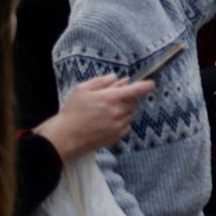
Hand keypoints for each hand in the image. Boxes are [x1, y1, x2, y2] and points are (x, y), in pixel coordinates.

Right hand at [37, 74, 155, 158]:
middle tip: (114, 98)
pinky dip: (122, 121)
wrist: (64, 137)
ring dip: (124, 109)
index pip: (138, 90)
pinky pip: (127, 125)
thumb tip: (119, 79)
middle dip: (129, 97)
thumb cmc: (72, 112)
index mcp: (112, 98)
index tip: (150, 83)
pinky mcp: (116, 137)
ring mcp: (118, 126)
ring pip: (131, 113)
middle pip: (135, 101)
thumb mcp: (83, 89)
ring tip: (106, 111)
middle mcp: (118, 112)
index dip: (147, 85)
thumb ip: (103, 81)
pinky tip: (108, 121)